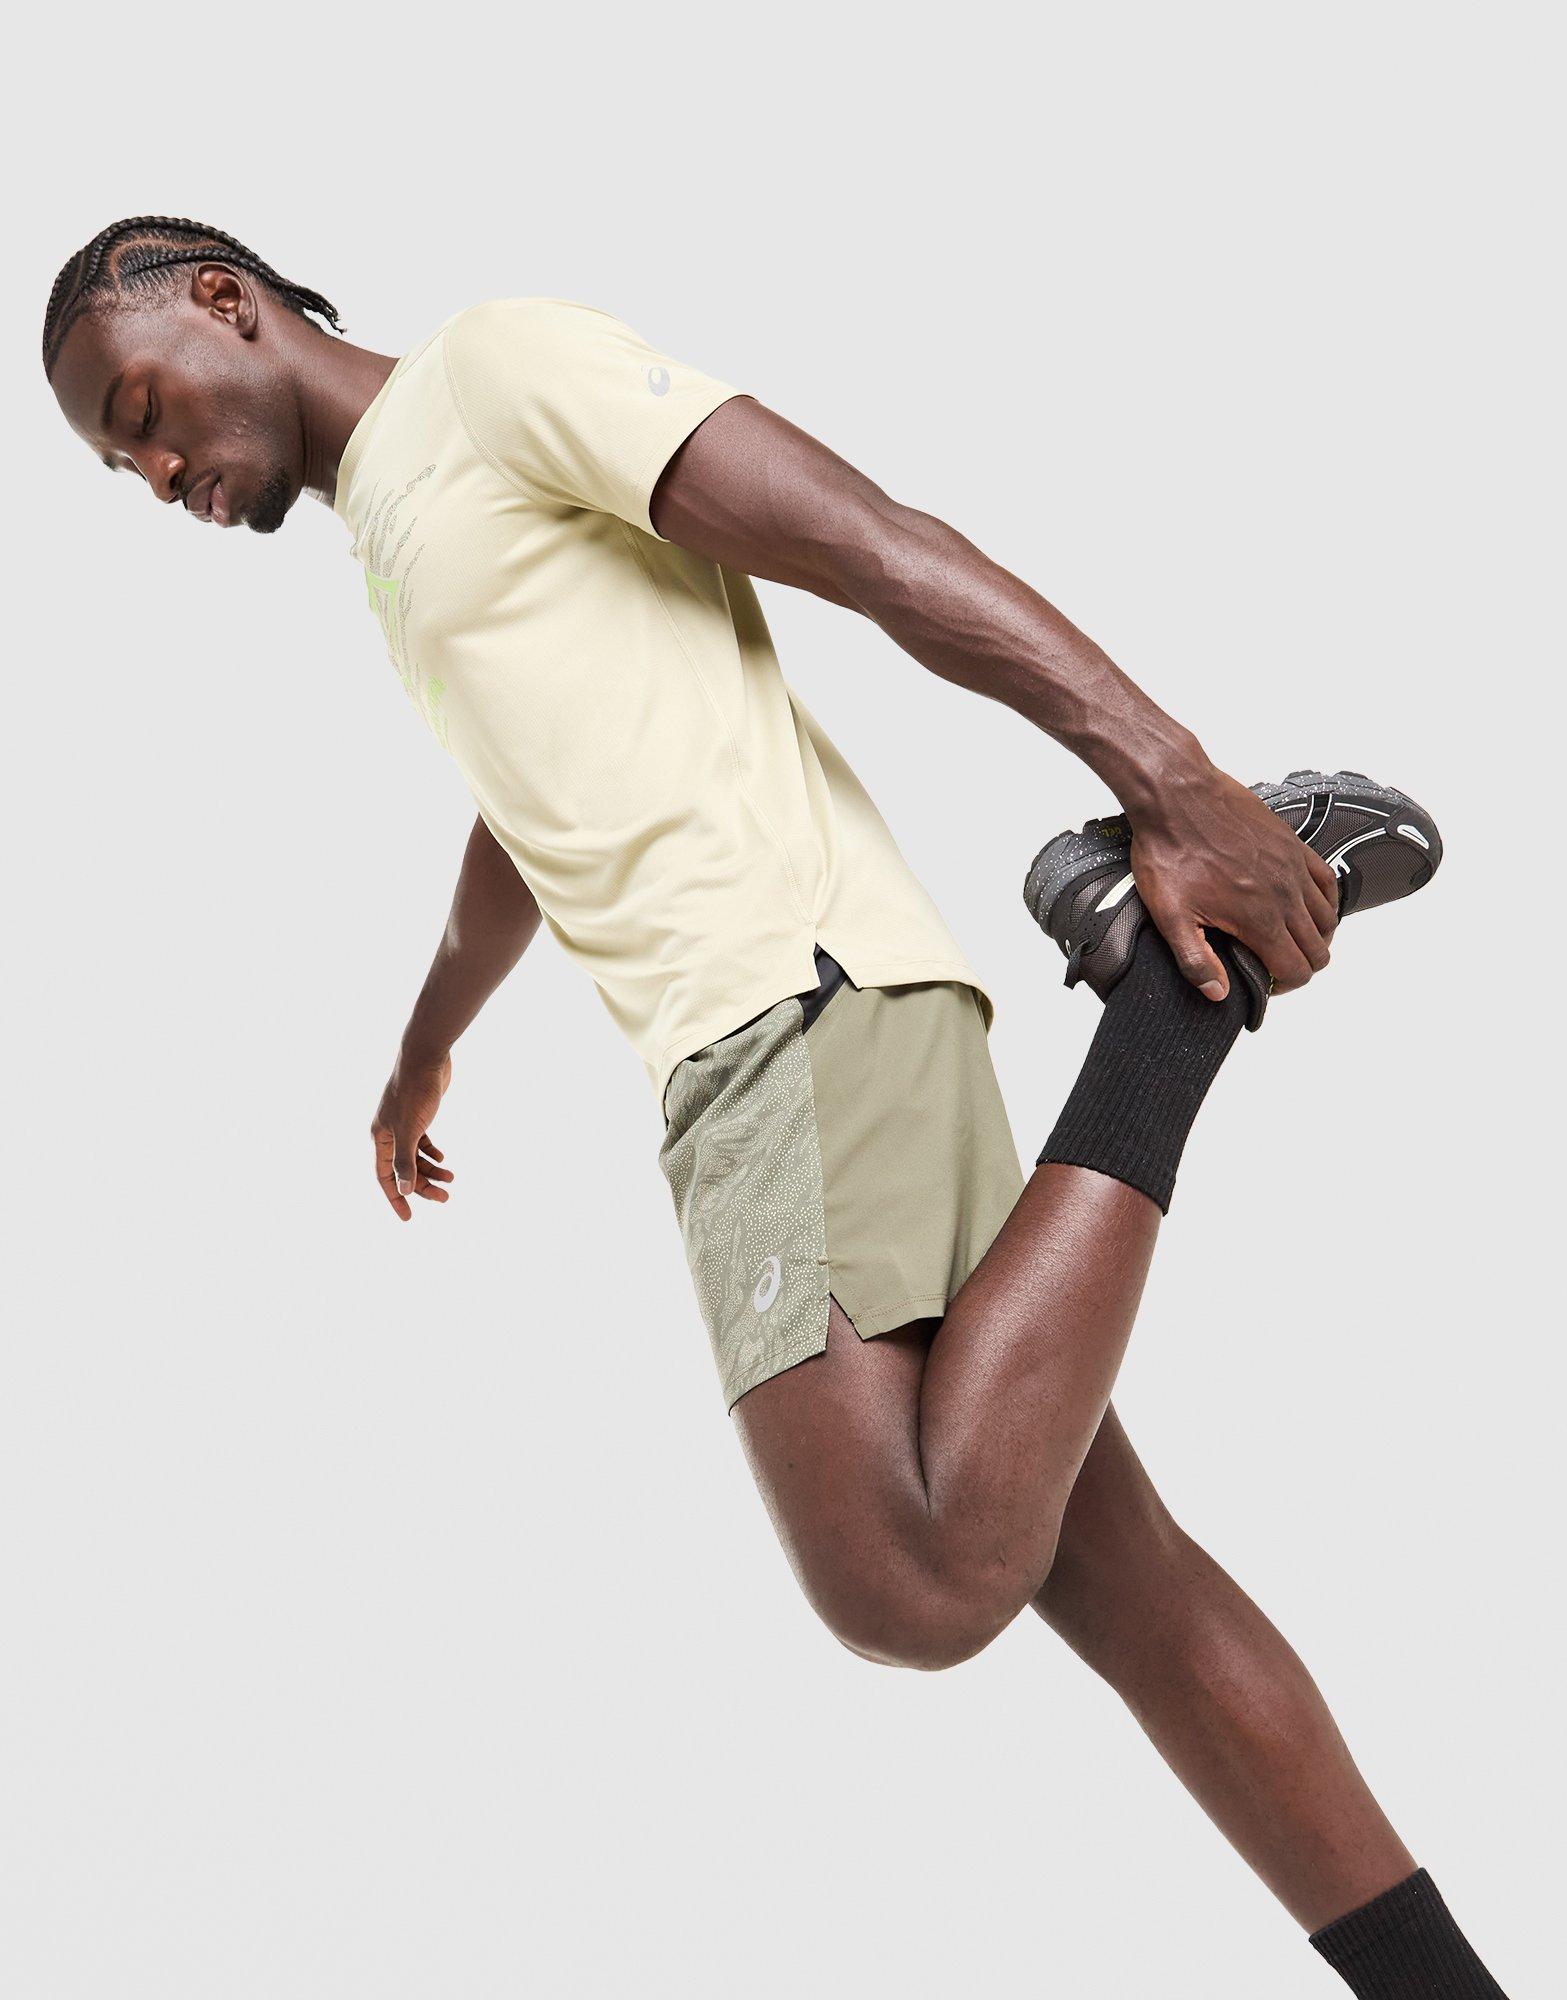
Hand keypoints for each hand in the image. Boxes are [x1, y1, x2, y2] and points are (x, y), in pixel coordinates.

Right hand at [371, 1049, 454, 1220]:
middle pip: (403, 1169)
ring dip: (431, 1170)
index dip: (396, 1198)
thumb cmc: (414, 1092)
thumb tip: (404, 1190)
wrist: (426, 1058)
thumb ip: (405, 1161)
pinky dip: (432, 1153)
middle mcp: (388, 1133)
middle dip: (422, 1186)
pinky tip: (444, 1161)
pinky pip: (422, 1142)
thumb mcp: (410, 1130)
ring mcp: (403, 1124)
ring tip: (452, 1180)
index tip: (408, 1218)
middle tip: (445, 1198)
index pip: (384, 1177)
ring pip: (415, 1156)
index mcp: (380, 1138)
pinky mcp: (418, 1115)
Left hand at [1129, 759, 1339, 999]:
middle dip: (1301, 966)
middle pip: (1319, 950)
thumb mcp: (1170, 915)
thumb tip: (1218, 993)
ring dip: (1315, 936)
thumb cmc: (1170, 849)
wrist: (1176, 796)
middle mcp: (1285, 895)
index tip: (1266, 983)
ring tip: (1287, 939)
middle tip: (1275, 964)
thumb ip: (1196, 960)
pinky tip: (1304, 905)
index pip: (1297, 971)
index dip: (1284, 987)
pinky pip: (1327, 881)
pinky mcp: (1293, 845)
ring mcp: (1293, 868)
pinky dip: (1324, 901)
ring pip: (1329, 918)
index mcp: (1259, 918)